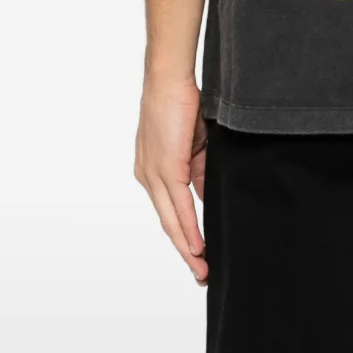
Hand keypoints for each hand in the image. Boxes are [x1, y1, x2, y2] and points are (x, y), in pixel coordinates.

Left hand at [134, 74, 208, 283]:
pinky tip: (197, 246)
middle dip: (184, 251)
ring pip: (171, 220)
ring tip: (200, 268)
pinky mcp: (166, 167)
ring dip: (187, 247)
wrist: (169, 79)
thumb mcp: (194, 145)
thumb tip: (205, 196)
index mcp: (153, 170)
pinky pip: (179, 205)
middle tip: (200, 273)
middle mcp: (148, 176)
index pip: (169, 210)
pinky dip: (188, 228)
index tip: (196, 254)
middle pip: (168, 223)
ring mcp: (154, 174)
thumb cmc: (180, 103)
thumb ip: (198, 172)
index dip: (182, 234)